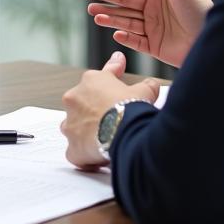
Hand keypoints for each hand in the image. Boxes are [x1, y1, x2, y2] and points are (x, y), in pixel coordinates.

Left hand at [61, 51, 159, 168]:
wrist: (125, 133)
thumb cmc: (132, 109)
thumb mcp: (144, 92)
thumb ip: (146, 86)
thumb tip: (152, 84)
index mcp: (92, 81)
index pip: (102, 75)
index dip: (114, 71)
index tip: (118, 65)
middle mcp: (75, 99)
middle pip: (82, 102)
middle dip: (94, 108)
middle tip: (112, 116)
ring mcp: (71, 124)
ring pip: (73, 126)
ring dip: (84, 130)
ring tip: (101, 137)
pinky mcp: (73, 148)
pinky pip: (76, 151)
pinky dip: (85, 155)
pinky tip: (96, 158)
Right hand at [85, 0, 211, 66]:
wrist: (214, 40)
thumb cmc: (202, 9)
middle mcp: (152, 7)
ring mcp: (152, 26)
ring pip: (124, 19)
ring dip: (109, 15)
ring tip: (94, 12)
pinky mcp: (154, 46)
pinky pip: (134, 41)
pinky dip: (124, 37)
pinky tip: (114, 32)